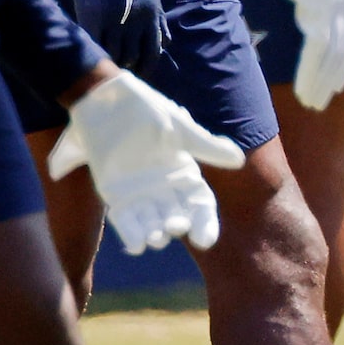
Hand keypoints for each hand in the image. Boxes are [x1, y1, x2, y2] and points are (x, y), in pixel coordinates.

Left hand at [46, 68, 243, 254]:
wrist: (104, 99)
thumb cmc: (145, 110)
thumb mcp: (177, 128)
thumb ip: (205, 146)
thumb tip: (238, 160)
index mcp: (184, 173)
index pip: (199, 205)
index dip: (205, 223)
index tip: (205, 240)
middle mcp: (164, 187)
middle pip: (177, 216)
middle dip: (178, 226)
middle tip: (176, 227)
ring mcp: (139, 191)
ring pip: (152, 221)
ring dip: (155, 233)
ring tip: (156, 239)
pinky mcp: (114, 193)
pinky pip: (125, 219)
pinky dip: (131, 233)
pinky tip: (136, 246)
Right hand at [64, 0, 167, 69]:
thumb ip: (159, 18)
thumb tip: (166, 43)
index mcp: (150, 15)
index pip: (152, 52)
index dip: (146, 66)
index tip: (139, 72)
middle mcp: (134, 22)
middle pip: (132, 56)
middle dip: (127, 66)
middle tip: (120, 70)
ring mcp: (112, 21)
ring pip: (113, 53)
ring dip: (111, 60)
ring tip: (106, 63)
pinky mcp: (92, 18)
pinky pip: (94, 43)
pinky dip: (95, 51)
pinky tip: (92, 54)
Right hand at [259, 0, 343, 110]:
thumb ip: (321, 0)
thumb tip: (312, 22)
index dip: (342, 68)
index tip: (331, 87)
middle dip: (332, 81)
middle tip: (319, 103)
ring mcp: (334, 4)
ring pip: (333, 54)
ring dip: (320, 81)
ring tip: (310, 101)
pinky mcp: (318, 3)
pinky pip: (317, 45)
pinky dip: (311, 69)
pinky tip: (304, 84)